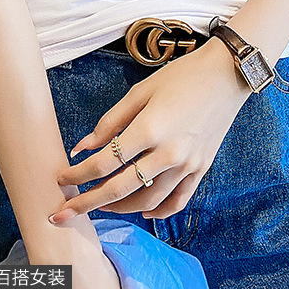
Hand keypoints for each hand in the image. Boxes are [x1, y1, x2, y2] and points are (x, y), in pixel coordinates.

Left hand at [49, 37, 251, 222]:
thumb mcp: (140, 91)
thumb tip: (83, 147)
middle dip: (87, 203)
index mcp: (149, 129)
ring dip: (120, 208)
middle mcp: (168, 153)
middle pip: (120, 189)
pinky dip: (159, 211)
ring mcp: (187, 164)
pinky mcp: (202, 168)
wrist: (227, 75)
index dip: (78, 174)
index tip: (61, 179)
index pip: (104, 163)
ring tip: (102, 206)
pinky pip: (178, 200)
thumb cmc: (182, 77)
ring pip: (148, 201)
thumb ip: (110, 122)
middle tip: (64, 213)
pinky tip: (144, 211)